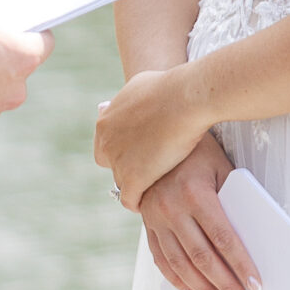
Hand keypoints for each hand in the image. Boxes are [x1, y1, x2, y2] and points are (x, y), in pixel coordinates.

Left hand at [94, 65, 209, 209]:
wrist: (184, 98)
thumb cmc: (171, 87)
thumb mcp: (141, 86)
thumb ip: (132, 101)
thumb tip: (135, 100)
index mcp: (105, 122)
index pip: (104, 147)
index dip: (122, 153)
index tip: (137, 157)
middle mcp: (106, 141)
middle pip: (113, 166)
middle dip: (129, 169)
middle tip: (148, 172)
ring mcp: (118, 161)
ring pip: (123, 183)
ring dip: (138, 185)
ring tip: (155, 189)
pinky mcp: (133, 178)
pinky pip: (130, 200)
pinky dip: (139, 203)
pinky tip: (150, 203)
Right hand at [133, 135, 259, 289]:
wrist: (153, 135)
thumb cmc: (197, 150)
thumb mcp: (221, 166)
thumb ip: (233, 199)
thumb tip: (254, 237)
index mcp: (195, 193)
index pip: (224, 238)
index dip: (241, 264)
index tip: (256, 286)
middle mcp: (172, 209)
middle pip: (203, 257)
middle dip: (225, 285)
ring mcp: (155, 218)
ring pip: (180, 264)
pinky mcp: (147, 224)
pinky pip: (160, 259)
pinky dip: (177, 280)